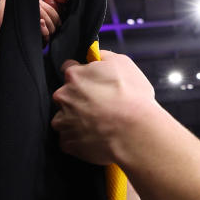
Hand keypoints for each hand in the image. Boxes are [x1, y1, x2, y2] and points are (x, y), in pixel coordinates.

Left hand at [0, 0, 68, 40]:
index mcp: (50, 12)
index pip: (62, 12)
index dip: (56, 5)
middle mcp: (47, 23)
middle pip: (58, 21)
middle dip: (49, 10)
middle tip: (39, 3)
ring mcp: (40, 33)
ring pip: (53, 29)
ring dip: (45, 18)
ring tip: (36, 12)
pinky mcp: (34, 41)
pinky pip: (45, 39)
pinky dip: (43, 29)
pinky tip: (39, 22)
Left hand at [51, 50, 155, 164]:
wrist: (136, 133)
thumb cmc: (132, 98)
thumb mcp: (123, 63)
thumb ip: (104, 56)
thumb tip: (96, 55)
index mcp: (74, 76)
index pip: (68, 69)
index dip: (82, 75)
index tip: (91, 82)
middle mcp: (63, 97)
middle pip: (65, 96)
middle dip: (79, 99)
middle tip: (100, 106)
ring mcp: (63, 122)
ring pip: (65, 119)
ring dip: (77, 120)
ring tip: (98, 124)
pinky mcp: (67, 143)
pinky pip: (69, 140)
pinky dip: (79, 140)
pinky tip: (96, 137)